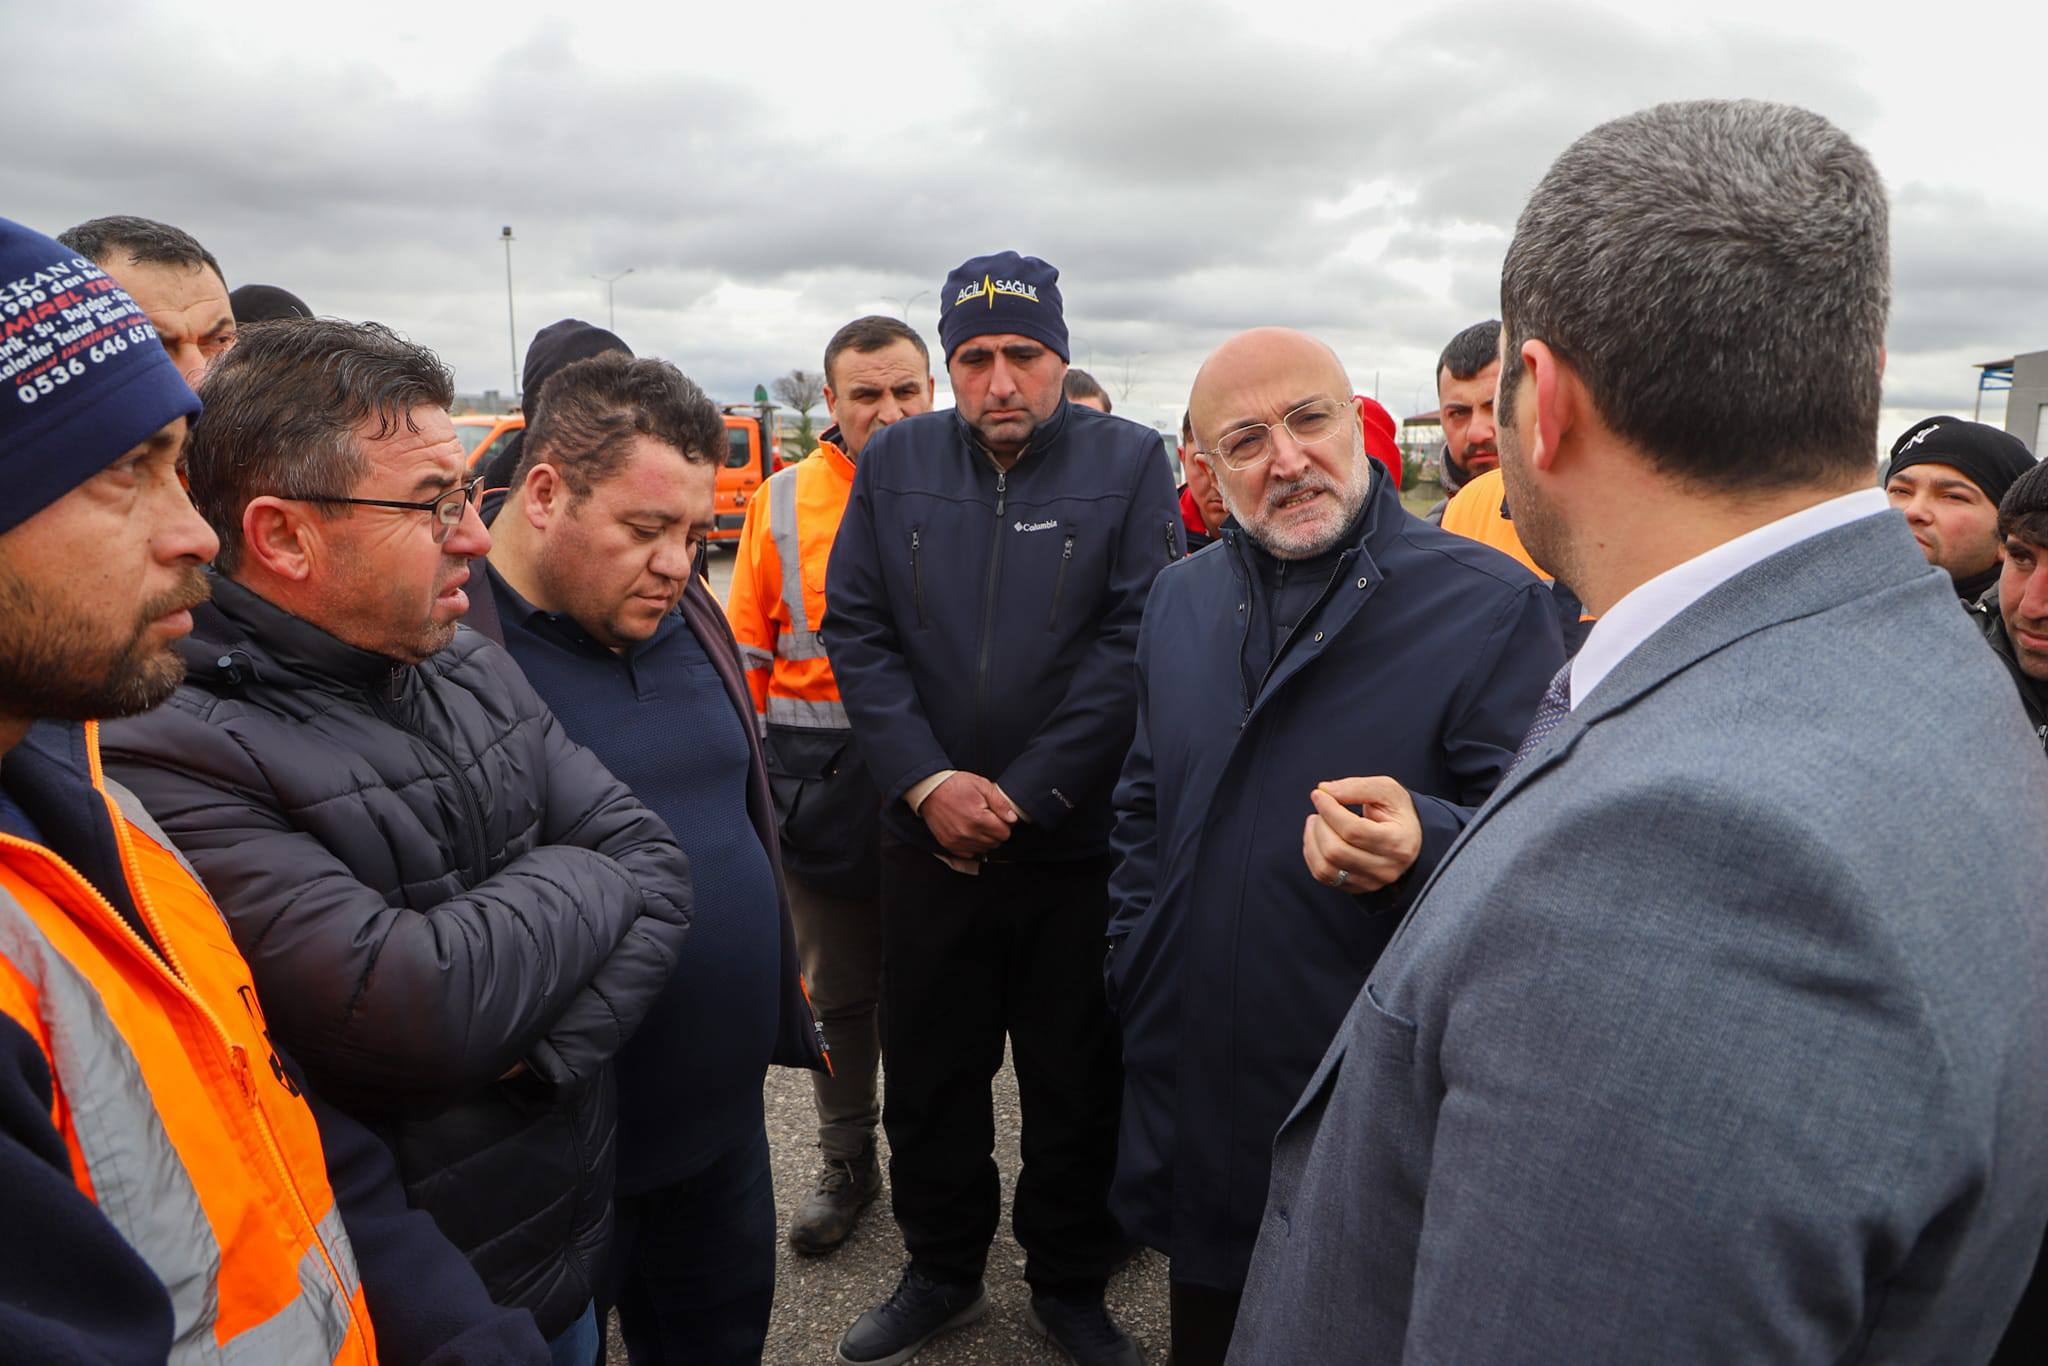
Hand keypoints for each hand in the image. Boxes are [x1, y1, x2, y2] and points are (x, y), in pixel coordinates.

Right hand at [921, 772, 1018, 857]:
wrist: (930, 790)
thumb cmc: (956, 785)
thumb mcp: (982, 785)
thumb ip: (1000, 803)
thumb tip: (1013, 819)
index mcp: (978, 819)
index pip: (1005, 833)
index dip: (1005, 824)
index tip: (999, 816)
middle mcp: (968, 834)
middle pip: (996, 843)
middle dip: (996, 832)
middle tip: (989, 818)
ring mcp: (957, 841)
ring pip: (984, 849)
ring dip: (985, 839)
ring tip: (978, 823)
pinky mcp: (949, 845)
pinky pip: (970, 853)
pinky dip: (973, 845)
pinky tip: (970, 832)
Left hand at [1302, 776, 1421, 892]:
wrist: (1407, 836)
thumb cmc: (1396, 811)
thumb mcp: (1385, 789)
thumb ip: (1356, 787)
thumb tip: (1324, 790)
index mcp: (1398, 842)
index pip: (1353, 831)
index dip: (1329, 811)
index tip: (1318, 794)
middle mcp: (1386, 868)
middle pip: (1336, 851)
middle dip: (1320, 825)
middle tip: (1322, 808)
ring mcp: (1371, 882)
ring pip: (1325, 867)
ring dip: (1312, 839)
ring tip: (1317, 821)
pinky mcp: (1356, 888)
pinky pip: (1323, 875)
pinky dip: (1312, 854)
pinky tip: (1317, 837)